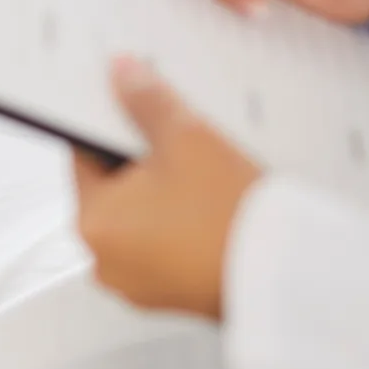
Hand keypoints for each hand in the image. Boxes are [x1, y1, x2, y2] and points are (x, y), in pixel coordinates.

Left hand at [72, 57, 262, 319]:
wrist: (286, 275)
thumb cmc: (229, 218)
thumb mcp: (186, 140)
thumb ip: (146, 101)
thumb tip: (121, 74)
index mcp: (91, 222)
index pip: (83, 156)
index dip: (108, 126)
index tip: (131, 110)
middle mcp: (103, 259)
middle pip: (112, 188)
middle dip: (141, 161)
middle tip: (178, 141)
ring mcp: (137, 282)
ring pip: (141, 217)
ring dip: (163, 193)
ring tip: (202, 175)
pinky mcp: (169, 294)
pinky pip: (164, 245)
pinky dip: (180, 225)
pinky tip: (211, 208)